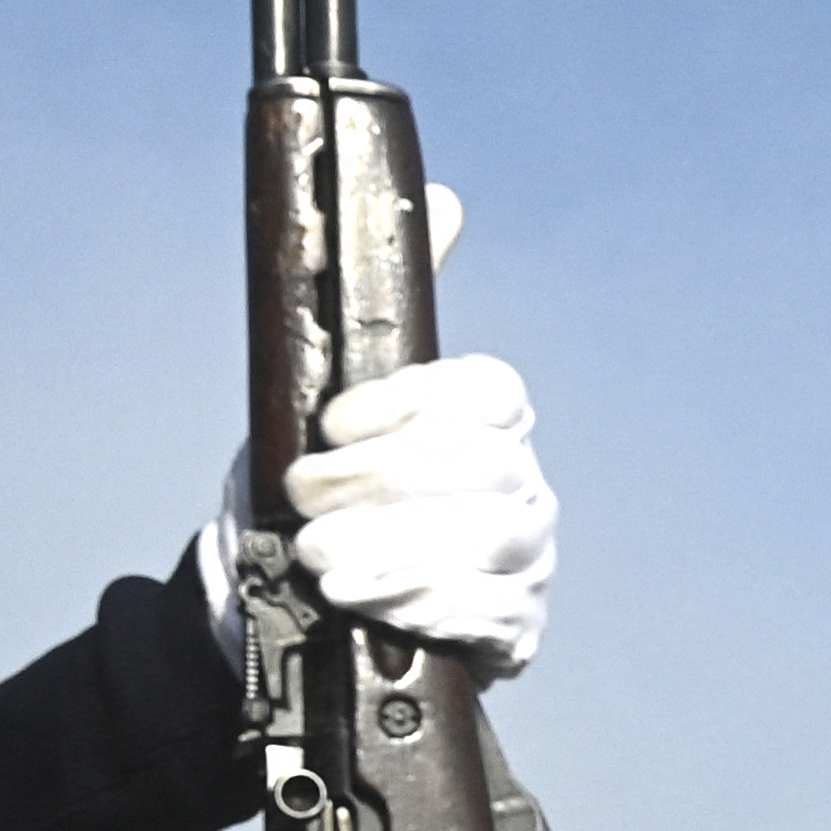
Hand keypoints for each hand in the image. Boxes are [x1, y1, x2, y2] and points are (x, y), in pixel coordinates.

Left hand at [196, 182, 561, 675]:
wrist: (308, 597)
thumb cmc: (329, 490)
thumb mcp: (336, 393)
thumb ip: (390, 308)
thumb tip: (445, 200)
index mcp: (493, 420)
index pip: (485, 393)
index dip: (410, 403)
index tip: (332, 422)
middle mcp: (525, 485)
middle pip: (483, 468)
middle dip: (381, 482)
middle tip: (302, 498)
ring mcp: (528, 561)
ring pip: (485, 540)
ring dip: (392, 548)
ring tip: (319, 557)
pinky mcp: (515, 629)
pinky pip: (483, 613)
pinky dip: (414, 603)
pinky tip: (360, 598)